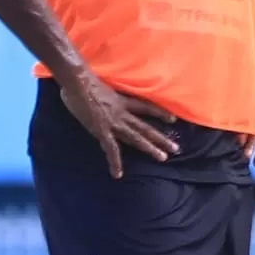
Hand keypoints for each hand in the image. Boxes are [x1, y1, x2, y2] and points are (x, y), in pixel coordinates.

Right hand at [56, 62, 180, 177]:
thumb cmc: (82, 81)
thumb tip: (100, 93)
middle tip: (176, 148)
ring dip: (150, 149)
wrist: (78, 82)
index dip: (160, 113)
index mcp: (122, 102)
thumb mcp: (101, 85)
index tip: (173, 120)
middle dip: (161, 139)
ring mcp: (113, 123)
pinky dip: (115, 162)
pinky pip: (111, 150)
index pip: (146, 107)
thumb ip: (104, 92)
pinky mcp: (102, 131)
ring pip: (136, 138)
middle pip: (145, 128)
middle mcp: (122, 113)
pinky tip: (118, 174)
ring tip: (163, 158)